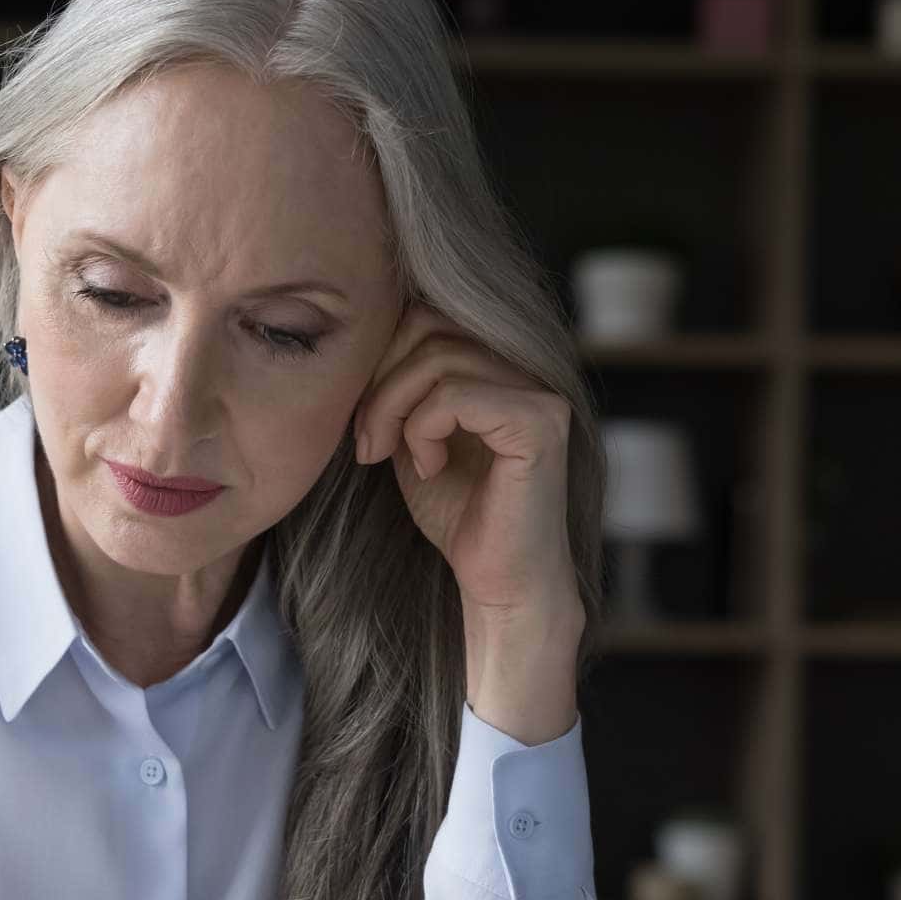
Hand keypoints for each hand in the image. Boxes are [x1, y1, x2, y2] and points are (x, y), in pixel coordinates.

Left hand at [351, 301, 582, 629]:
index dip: (379, 361)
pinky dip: (423, 429)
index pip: (426, 317)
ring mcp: (540, 392)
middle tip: (366, 443)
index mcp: (499, 365)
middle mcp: (527, 368)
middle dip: (379, 384)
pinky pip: (457, 395)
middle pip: (428, 327)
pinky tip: (428, 468)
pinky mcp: (540, 424)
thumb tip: (360, 341)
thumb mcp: (412, 436)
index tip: (363, 425)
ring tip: (389, 456)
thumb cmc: (459, 515)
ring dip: (392, 408)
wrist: (499, 582)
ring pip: (439, 358)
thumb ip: (400, 387)